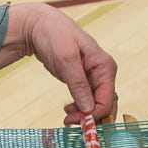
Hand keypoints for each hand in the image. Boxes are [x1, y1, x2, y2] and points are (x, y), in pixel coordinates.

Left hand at [0, 2, 117, 124]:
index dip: (94, 114)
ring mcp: (94, 78)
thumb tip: (89, 108)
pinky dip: (79, 109)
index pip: (107, 99)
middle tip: (69, 121)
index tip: (75, 121)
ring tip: (66, 116)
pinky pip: (87, 101)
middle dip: (89, 117)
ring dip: (83, 115)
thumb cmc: (55, 35)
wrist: (40, 26)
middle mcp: (103, 73)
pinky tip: (67, 109)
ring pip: (96, 105)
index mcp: (105, 66)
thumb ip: (78, 84)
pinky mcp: (84, 81)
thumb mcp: (66, 59)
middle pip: (105, 104)